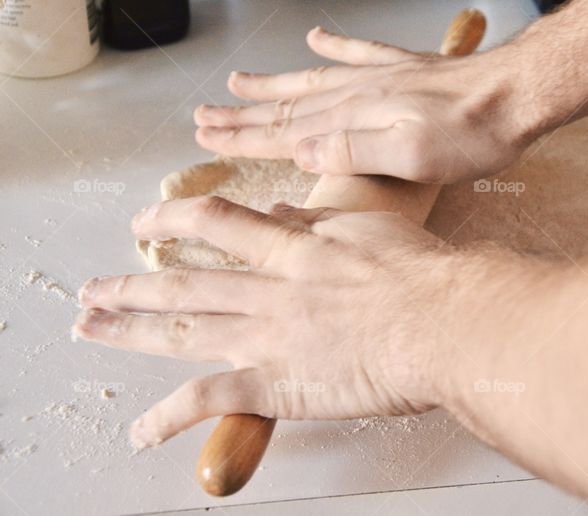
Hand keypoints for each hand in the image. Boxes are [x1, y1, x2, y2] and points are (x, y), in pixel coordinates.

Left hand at [73, 196, 456, 448]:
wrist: (445, 322)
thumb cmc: (422, 273)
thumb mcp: (370, 227)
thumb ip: (319, 221)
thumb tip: (281, 210)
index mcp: (293, 249)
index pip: (217, 224)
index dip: (172, 220)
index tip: (146, 223)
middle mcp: (269, 290)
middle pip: (183, 283)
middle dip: (131, 285)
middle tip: (92, 289)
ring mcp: (269, 338)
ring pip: (183, 332)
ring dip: (129, 330)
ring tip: (90, 328)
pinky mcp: (279, 386)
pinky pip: (211, 402)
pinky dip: (170, 417)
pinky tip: (140, 429)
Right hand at [194, 29, 536, 183]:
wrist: (518, 94)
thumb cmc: (474, 134)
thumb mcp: (414, 157)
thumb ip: (356, 153)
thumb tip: (303, 152)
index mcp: (356, 119)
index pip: (286, 132)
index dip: (245, 136)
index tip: (208, 137)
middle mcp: (360, 93)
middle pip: (289, 105)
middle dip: (243, 113)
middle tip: (204, 115)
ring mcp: (381, 77)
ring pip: (313, 80)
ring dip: (274, 84)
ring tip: (239, 80)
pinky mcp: (405, 69)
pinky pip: (359, 52)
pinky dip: (334, 46)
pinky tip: (316, 37)